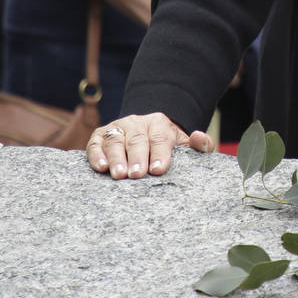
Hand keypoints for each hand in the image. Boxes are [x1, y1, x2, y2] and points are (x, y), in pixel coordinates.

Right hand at [86, 113, 213, 179]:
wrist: (149, 136)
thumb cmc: (170, 148)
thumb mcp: (187, 145)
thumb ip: (201, 145)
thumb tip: (199, 137)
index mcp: (160, 123)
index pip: (160, 138)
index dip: (160, 153)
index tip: (158, 169)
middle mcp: (137, 123)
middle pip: (137, 139)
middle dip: (137, 157)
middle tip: (137, 175)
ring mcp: (118, 128)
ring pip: (115, 140)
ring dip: (116, 158)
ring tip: (118, 175)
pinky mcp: (100, 136)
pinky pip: (96, 143)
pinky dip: (97, 154)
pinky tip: (101, 167)